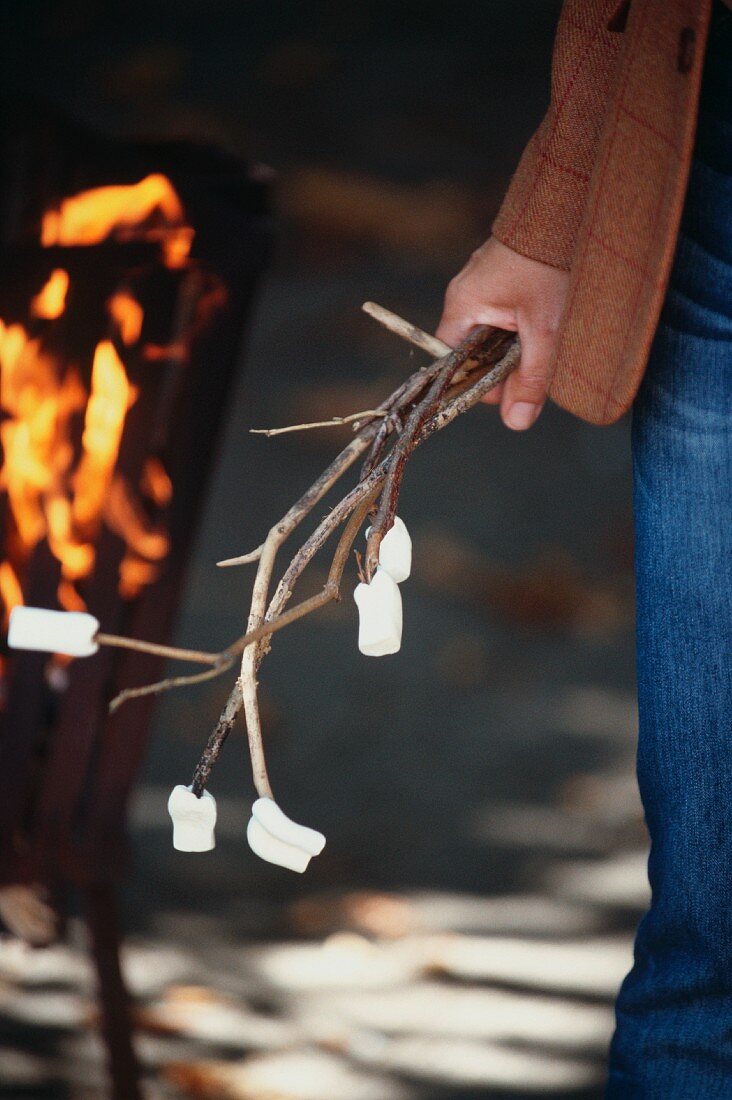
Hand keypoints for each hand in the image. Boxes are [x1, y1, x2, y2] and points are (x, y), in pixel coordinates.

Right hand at [436, 237, 568, 429]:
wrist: (570, 202)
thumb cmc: (552, 261)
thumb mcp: (546, 329)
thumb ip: (531, 377)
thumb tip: (516, 423)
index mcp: (462, 305)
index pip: (452, 364)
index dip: (479, 383)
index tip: (513, 385)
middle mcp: (465, 293)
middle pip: (474, 352)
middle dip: (505, 364)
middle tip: (539, 358)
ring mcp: (483, 281)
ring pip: (492, 334)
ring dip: (518, 343)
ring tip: (548, 331)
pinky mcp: (503, 274)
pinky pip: (504, 312)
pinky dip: (524, 322)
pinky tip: (548, 316)